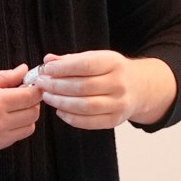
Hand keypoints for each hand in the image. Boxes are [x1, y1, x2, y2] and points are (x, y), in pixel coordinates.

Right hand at [0, 64, 39, 158]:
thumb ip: (4, 77)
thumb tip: (24, 70)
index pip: (31, 96)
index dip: (34, 88)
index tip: (30, 83)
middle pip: (33, 113)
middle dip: (31, 101)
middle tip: (20, 93)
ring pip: (28, 128)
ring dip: (25, 116)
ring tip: (10, 106)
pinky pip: (15, 137)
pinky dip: (15, 127)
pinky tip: (1, 118)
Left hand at [33, 51, 176, 129]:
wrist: (139, 87)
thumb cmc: (111, 71)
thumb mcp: (96, 58)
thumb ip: (71, 60)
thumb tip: (48, 60)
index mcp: (114, 63)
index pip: (85, 65)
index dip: (62, 68)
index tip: (46, 69)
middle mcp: (119, 83)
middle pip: (82, 87)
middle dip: (56, 86)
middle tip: (41, 84)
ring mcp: (119, 104)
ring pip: (84, 106)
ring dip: (61, 102)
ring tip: (47, 96)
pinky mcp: (115, 120)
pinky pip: (89, 122)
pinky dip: (70, 118)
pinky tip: (60, 111)